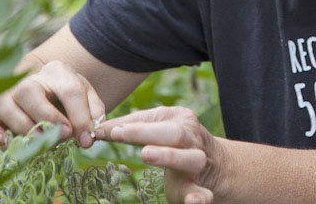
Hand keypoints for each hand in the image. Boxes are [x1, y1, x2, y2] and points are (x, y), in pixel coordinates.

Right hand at [0, 60, 105, 148]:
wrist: (47, 92)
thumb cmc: (68, 98)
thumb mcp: (88, 98)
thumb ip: (93, 114)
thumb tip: (89, 136)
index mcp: (58, 71)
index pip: (69, 90)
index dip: (79, 116)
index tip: (85, 139)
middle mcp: (29, 78)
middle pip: (28, 91)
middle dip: (46, 117)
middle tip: (62, 136)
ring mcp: (7, 94)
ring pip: (4, 104)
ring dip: (23, 126)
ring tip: (40, 143)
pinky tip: (4, 142)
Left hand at [96, 106, 225, 203]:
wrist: (218, 164)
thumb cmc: (176, 142)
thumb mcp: (159, 126)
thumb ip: (131, 126)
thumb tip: (97, 130)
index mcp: (180, 120)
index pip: (154, 119)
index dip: (131, 125)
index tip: (108, 130)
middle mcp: (192, 139)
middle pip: (173, 133)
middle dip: (146, 133)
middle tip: (119, 134)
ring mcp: (198, 163)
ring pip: (190, 158)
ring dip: (168, 156)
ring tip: (146, 154)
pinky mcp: (201, 188)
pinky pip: (204, 193)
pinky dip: (200, 198)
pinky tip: (192, 202)